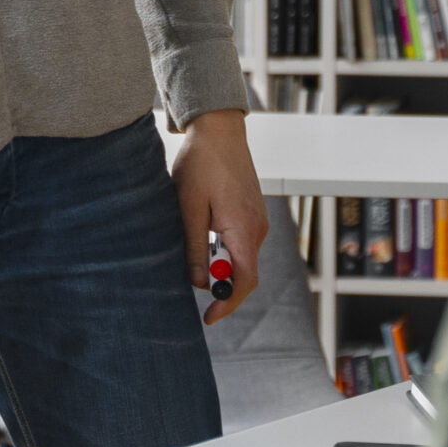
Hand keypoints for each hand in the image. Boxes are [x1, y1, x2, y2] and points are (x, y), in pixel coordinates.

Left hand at [172, 109, 268, 324]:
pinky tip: (204, 242)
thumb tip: (199, 282)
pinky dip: (225, 252)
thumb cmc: (201, 164)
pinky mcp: (252, 213)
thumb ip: (194, 247)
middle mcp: (258, 228)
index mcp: (243, 229)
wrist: (219, 129)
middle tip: (194, 290)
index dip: (228, 303)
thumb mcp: (189, 208)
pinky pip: (242, 243)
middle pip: (245, 273)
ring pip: (242, 258)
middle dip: (222, 287)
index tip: (209, 317)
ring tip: (195, 261)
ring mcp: (258, 220)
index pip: (245, 281)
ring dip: (221, 267)